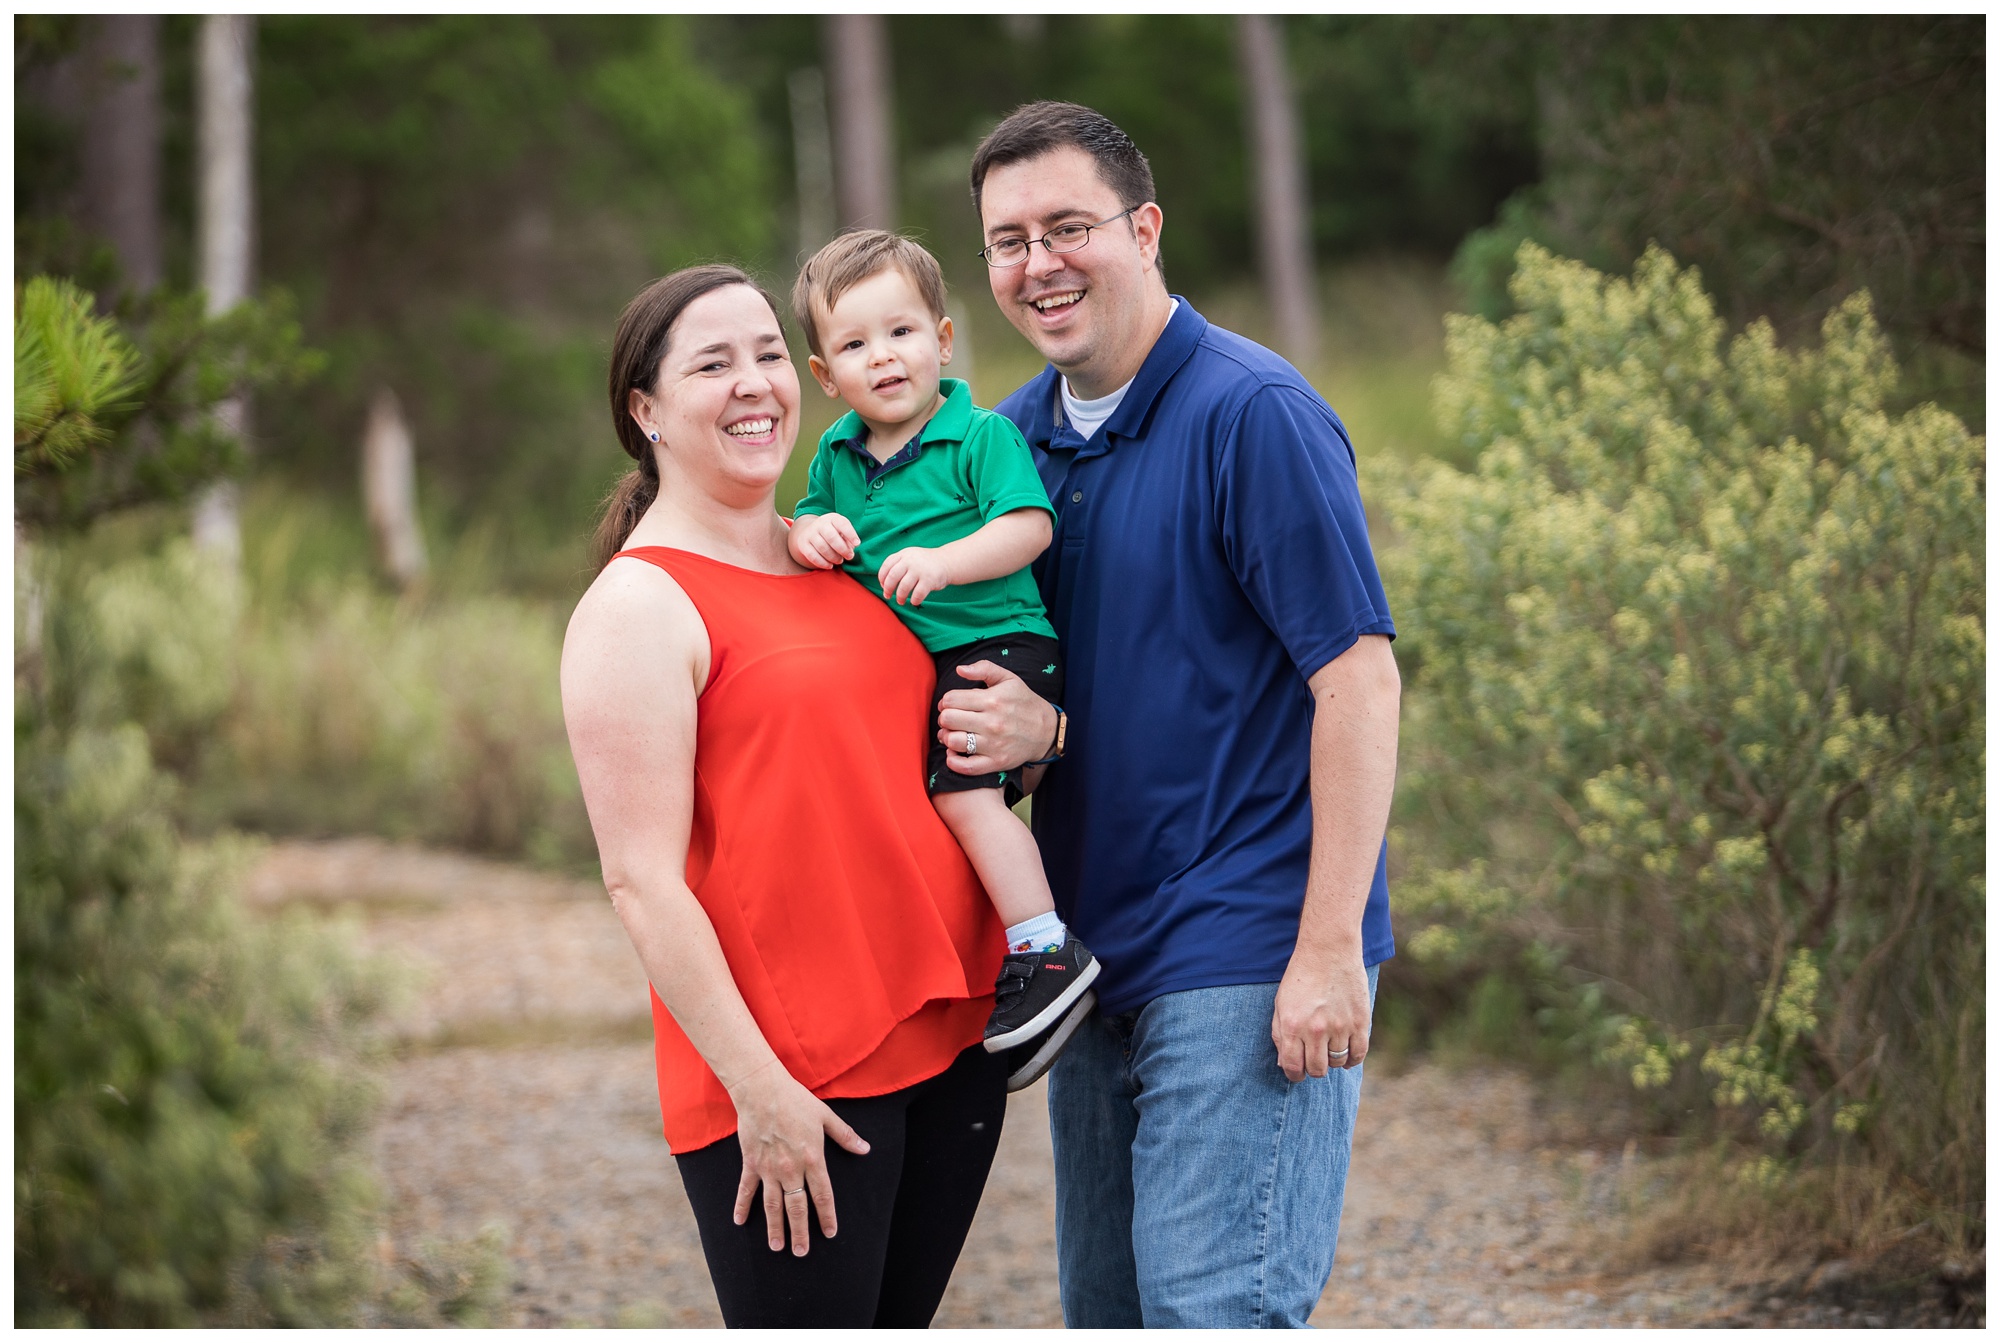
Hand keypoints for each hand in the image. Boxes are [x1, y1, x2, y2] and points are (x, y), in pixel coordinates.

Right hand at [727, 1064, 870, 1254]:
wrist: (762, 1090)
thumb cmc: (796, 1100)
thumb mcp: (826, 1116)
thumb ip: (845, 1136)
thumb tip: (865, 1149)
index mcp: (812, 1158)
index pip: (822, 1194)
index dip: (827, 1215)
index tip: (830, 1233)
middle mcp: (790, 1168)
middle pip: (796, 1207)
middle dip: (800, 1232)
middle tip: (801, 1252)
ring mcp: (768, 1168)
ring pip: (772, 1205)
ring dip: (775, 1227)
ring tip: (777, 1247)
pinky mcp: (751, 1163)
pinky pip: (746, 1189)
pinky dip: (742, 1206)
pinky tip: (739, 1222)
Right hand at [790, 512, 858, 569]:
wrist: (810, 531)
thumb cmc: (832, 532)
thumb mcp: (841, 531)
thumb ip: (848, 538)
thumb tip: (852, 548)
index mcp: (832, 518)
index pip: (842, 524)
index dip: (851, 534)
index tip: (857, 544)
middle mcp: (820, 524)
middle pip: (831, 537)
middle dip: (842, 549)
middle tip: (849, 556)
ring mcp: (810, 533)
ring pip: (822, 547)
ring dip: (833, 557)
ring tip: (839, 561)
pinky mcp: (803, 544)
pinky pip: (812, 556)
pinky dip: (822, 563)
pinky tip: (830, 565)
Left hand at [878, 546, 950, 605]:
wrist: (946, 562)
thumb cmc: (924, 563)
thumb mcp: (910, 557)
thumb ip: (897, 565)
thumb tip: (883, 584)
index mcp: (904, 554)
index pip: (887, 565)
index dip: (882, 578)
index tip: (883, 586)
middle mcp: (910, 560)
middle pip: (893, 576)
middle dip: (888, 589)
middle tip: (888, 596)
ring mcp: (920, 570)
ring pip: (904, 587)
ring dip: (900, 597)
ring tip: (901, 601)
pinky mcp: (929, 580)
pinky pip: (918, 594)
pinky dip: (914, 600)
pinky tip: (914, 601)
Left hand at [936, 661, 1056, 774]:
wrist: (1046, 730)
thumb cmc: (1024, 702)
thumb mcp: (1008, 679)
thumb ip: (984, 668)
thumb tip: (960, 669)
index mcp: (993, 700)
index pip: (951, 700)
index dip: (946, 701)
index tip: (951, 704)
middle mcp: (992, 723)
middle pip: (948, 720)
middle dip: (945, 718)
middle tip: (952, 719)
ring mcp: (994, 745)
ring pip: (953, 742)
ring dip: (947, 738)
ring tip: (953, 734)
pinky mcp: (996, 762)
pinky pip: (966, 767)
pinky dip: (954, 761)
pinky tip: (954, 753)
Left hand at [1271, 953, 1370, 1081]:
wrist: (1328, 950)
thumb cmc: (1301, 977)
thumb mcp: (1281, 1004)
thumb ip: (1280, 1035)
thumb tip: (1286, 1064)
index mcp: (1292, 1025)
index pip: (1293, 1067)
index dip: (1294, 1075)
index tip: (1297, 1073)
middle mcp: (1316, 1030)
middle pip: (1316, 1069)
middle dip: (1312, 1069)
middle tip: (1313, 1060)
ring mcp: (1340, 1026)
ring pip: (1337, 1063)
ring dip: (1332, 1060)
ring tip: (1328, 1048)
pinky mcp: (1360, 1022)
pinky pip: (1358, 1054)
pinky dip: (1352, 1060)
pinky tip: (1346, 1054)